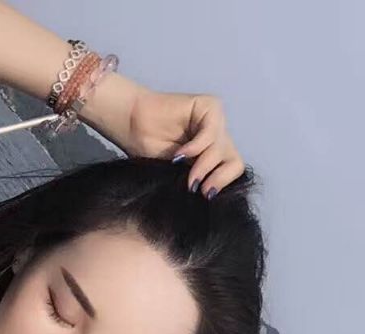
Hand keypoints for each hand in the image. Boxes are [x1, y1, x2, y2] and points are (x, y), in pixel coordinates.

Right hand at [124, 90, 243, 197]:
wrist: (129, 124)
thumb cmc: (146, 149)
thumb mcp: (174, 172)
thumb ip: (193, 178)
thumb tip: (208, 195)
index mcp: (211, 155)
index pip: (232, 171)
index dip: (221, 184)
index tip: (204, 195)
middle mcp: (217, 139)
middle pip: (235, 162)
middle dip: (218, 178)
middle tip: (199, 189)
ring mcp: (215, 122)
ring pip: (222, 149)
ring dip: (203, 166)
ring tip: (187, 175)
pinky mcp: (209, 107)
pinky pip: (211, 132)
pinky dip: (196, 147)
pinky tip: (179, 155)